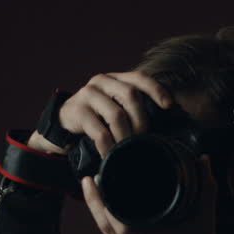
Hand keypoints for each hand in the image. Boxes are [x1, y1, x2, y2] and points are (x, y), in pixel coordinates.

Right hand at [27, 71, 176, 155]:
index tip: (169, 106)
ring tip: (127, 150)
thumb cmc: (97, 119)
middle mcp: (102, 82)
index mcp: (116, 79)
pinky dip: (108, 146)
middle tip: (142, 139)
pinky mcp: (77, 110)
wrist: (64, 126)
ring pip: (116, 115)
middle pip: (131, 95)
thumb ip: (132, 111)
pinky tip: (110, 155)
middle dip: (141, 120)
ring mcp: (88, 94)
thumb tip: (164, 128)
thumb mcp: (115, 109)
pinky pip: (99, 131)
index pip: (139, 78)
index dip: (156, 90)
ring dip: (125, 136)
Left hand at [81, 153, 219, 233]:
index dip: (101, 200)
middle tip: (87, 180)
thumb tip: (204, 160)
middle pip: (105, 226)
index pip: (116, 220)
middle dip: (93, 202)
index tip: (95, 179)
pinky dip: (110, 226)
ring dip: (99, 214)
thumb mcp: (205, 220)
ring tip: (94, 192)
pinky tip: (109, 214)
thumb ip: (205, 188)